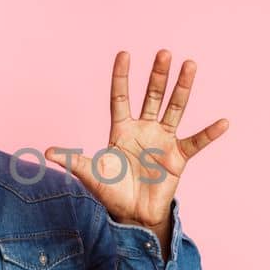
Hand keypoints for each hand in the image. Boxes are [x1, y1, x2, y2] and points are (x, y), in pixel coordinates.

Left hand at [45, 50, 227, 229]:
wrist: (133, 216)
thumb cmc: (111, 192)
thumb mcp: (91, 174)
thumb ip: (73, 160)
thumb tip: (47, 153)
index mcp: (121, 130)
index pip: (121, 97)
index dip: (122, 76)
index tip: (124, 53)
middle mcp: (144, 129)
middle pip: (152, 96)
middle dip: (157, 75)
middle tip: (164, 53)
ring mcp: (163, 140)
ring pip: (175, 108)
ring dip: (182, 88)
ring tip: (190, 65)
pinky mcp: (178, 157)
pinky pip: (196, 142)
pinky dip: (210, 134)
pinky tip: (223, 122)